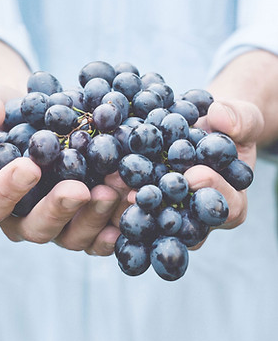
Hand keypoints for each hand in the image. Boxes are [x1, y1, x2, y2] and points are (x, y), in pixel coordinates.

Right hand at [0, 85, 123, 255]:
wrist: (34, 114)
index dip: (6, 191)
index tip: (29, 167)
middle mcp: (21, 217)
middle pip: (35, 228)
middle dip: (59, 210)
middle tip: (79, 190)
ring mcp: (56, 221)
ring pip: (71, 235)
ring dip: (95, 216)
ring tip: (116, 188)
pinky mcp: (83, 219)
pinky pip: (99, 234)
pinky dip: (117, 224)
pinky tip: (133, 206)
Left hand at [126, 99, 263, 249]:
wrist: (203, 128)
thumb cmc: (228, 127)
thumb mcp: (243, 118)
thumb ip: (240, 119)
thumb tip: (220, 116)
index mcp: (230, 203)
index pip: (227, 207)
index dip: (212, 191)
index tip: (194, 174)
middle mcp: (198, 219)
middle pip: (183, 224)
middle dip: (161, 206)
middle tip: (140, 192)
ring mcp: (170, 216)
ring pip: (152, 221)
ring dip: (130, 204)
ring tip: (112, 183)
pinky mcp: (146, 206)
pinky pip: (131, 208)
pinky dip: (114, 195)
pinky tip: (98, 180)